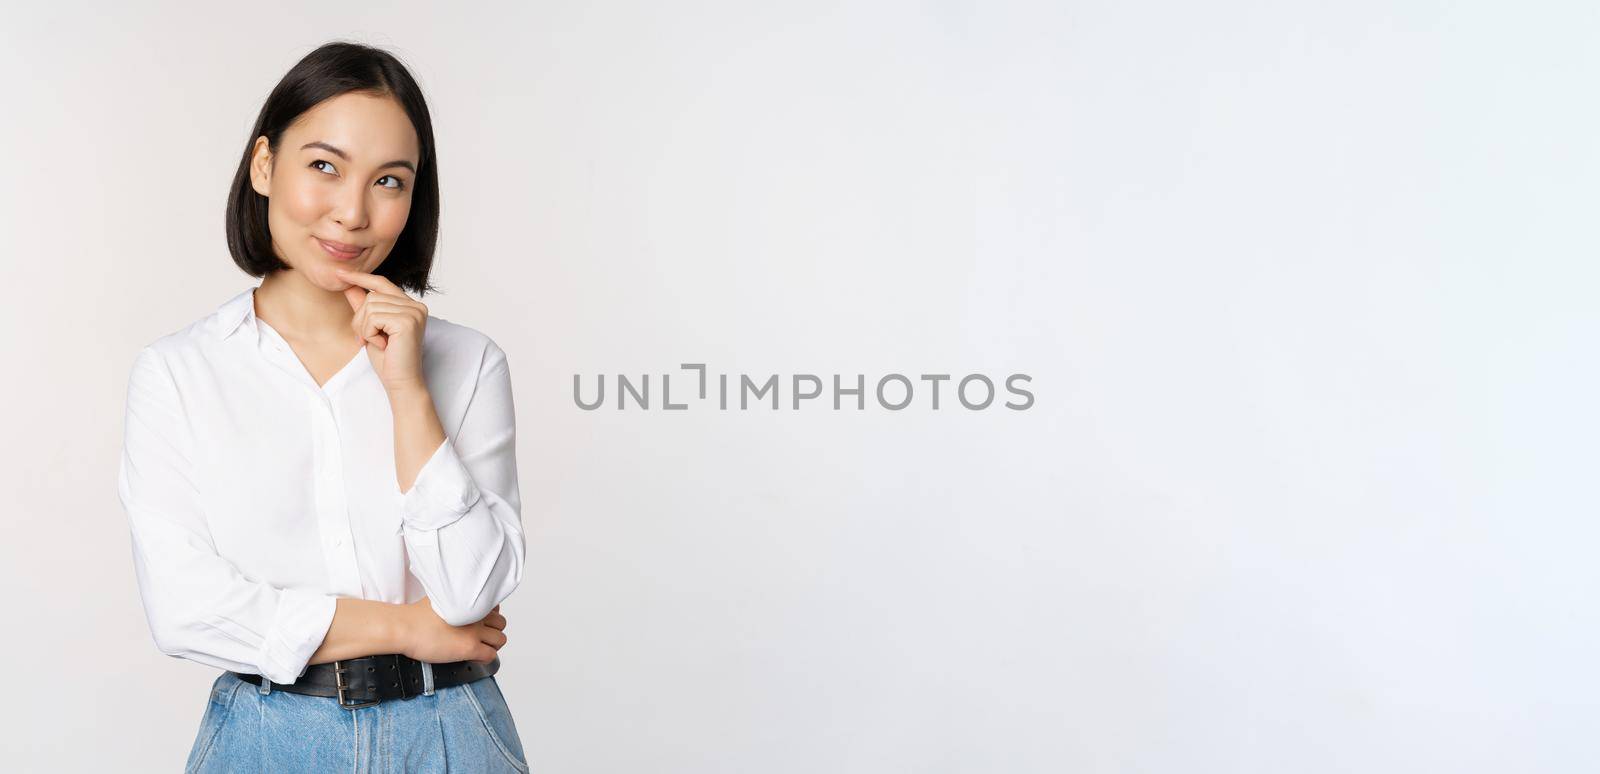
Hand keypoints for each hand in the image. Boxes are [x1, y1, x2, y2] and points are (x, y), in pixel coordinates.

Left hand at [334, 268, 428, 394]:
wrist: (400, 382)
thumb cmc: (388, 359)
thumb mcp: (370, 328)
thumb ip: (363, 306)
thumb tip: (349, 286)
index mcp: (410, 305)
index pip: (382, 283)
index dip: (361, 278)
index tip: (340, 272)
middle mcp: (416, 306)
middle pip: (372, 297)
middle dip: (361, 319)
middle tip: (367, 339)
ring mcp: (414, 312)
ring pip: (371, 306)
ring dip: (365, 328)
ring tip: (376, 342)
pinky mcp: (407, 321)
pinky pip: (373, 317)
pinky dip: (370, 333)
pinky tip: (382, 344)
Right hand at [397, 597, 507, 664]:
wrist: (405, 627)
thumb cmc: (416, 616)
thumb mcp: (440, 599)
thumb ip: (456, 602)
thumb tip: (458, 607)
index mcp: (470, 601)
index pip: (495, 608)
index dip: (489, 618)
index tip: (481, 624)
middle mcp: (476, 614)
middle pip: (501, 623)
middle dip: (493, 632)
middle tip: (481, 638)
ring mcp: (475, 631)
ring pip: (500, 640)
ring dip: (492, 645)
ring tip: (479, 648)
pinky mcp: (470, 647)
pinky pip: (490, 655)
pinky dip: (485, 658)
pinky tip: (474, 658)